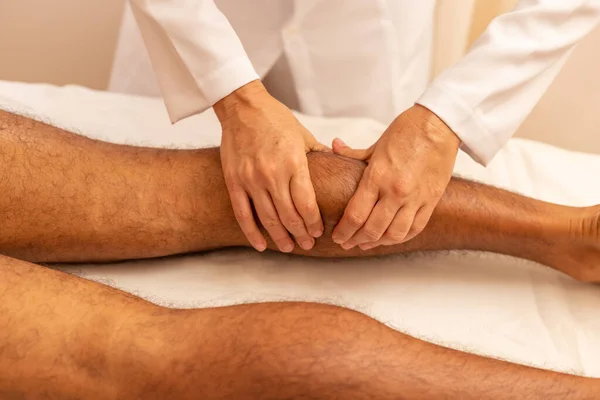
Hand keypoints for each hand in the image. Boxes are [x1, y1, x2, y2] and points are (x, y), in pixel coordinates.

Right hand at [215, 80, 328, 252]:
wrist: (243, 107)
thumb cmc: (275, 119)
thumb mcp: (303, 134)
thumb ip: (320, 155)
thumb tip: (337, 167)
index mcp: (294, 163)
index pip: (306, 205)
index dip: (313, 223)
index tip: (318, 232)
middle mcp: (273, 174)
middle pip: (289, 216)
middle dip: (300, 235)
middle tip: (307, 245)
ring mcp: (251, 179)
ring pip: (267, 219)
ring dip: (280, 237)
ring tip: (288, 247)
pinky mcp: (234, 181)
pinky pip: (243, 214)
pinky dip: (252, 233)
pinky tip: (260, 245)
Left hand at [331, 105, 459, 249]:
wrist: (440, 125)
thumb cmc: (407, 131)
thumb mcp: (376, 143)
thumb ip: (353, 153)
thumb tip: (334, 146)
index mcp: (378, 176)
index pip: (356, 214)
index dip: (344, 231)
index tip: (338, 236)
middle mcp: (396, 191)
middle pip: (372, 229)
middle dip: (355, 240)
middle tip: (347, 243)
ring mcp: (415, 198)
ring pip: (394, 234)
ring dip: (377, 243)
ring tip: (366, 243)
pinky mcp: (431, 201)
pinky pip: (414, 228)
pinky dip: (400, 238)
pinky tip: (389, 238)